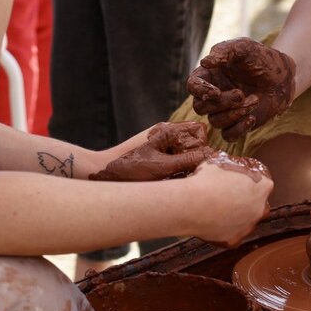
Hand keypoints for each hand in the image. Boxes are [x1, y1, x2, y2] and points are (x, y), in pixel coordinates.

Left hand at [89, 122, 214, 181]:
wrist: (99, 174)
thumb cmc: (127, 169)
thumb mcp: (161, 167)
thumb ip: (187, 161)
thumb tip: (211, 158)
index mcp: (167, 130)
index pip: (200, 131)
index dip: (201, 146)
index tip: (195, 162)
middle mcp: (164, 134)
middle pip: (194, 143)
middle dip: (194, 158)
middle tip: (183, 172)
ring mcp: (159, 145)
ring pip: (186, 154)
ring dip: (184, 167)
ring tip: (171, 177)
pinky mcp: (155, 157)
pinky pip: (175, 162)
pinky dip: (174, 172)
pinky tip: (164, 181)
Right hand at [185, 159, 272, 246]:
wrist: (190, 204)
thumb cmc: (206, 180)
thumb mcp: (222, 160)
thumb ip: (234, 166)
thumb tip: (231, 164)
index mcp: (262, 186)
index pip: (263, 182)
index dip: (249, 180)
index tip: (238, 180)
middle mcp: (260, 208)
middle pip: (258, 203)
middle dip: (247, 199)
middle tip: (228, 194)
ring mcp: (248, 226)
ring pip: (245, 220)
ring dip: (235, 215)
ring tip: (215, 207)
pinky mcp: (234, 240)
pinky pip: (231, 233)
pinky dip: (223, 229)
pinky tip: (211, 220)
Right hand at [186, 38, 295, 140]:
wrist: (283, 77)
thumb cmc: (261, 59)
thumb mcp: (244, 48)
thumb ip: (225, 51)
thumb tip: (205, 62)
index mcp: (209, 75)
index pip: (192, 86)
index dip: (200, 91)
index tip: (216, 91)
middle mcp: (213, 95)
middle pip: (200, 107)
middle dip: (221, 103)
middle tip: (241, 94)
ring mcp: (224, 111)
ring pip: (215, 122)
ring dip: (234, 114)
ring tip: (254, 100)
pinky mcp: (237, 124)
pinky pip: (228, 135)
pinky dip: (238, 129)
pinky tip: (252, 117)